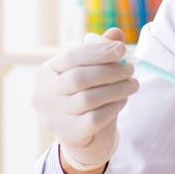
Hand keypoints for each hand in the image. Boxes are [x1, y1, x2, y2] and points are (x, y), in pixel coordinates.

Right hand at [32, 27, 138, 173]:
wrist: (85, 139)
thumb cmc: (87, 97)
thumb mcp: (92, 73)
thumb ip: (100, 52)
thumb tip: (116, 34)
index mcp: (44, 73)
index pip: (71, 57)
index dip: (98, 52)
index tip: (122, 49)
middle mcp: (42, 95)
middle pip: (79, 78)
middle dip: (109, 71)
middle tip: (131, 69)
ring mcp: (52, 118)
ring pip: (88, 99)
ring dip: (116, 89)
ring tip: (133, 84)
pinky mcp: (68, 135)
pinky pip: (95, 118)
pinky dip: (113, 107)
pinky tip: (123, 100)